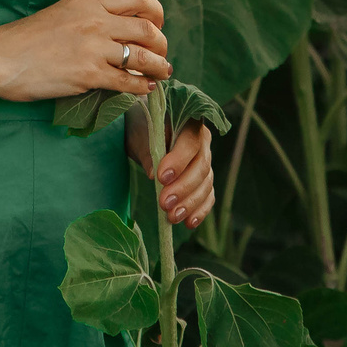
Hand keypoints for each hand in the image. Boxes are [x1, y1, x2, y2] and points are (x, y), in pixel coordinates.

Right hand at [0, 0, 170, 101]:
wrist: (1, 58)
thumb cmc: (27, 37)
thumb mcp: (63, 12)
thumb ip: (92, 15)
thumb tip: (119, 27)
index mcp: (89, 1)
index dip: (156, 12)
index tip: (158, 24)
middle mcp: (96, 20)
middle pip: (147, 29)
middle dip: (162, 43)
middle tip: (162, 53)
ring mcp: (93, 47)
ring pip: (143, 56)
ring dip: (159, 66)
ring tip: (162, 72)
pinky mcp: (89, 74)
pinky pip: (127, 81)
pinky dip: (141, 86)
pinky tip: (144, 88)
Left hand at [130, 113, 215, 229]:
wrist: (144, 131)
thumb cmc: (141, 128)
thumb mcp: (139, 136)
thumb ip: (148, 152)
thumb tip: (154, 175)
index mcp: (190, 124)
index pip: (190, 143)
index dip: (179, 161)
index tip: (161, 178)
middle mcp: (203, 142)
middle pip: (201, 167)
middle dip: (183, 188)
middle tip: (164, 203)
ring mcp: (205, 162)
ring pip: (205, 184)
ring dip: (190, 203)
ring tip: (172, 217)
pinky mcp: (203, 180)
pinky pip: (207, 196)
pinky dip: (199, 211)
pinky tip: (189, 223)